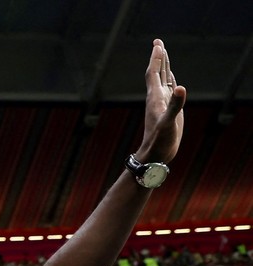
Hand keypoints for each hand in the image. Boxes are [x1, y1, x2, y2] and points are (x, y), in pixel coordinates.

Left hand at [137, 38, 186, 164]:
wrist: (156, 154)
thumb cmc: (160, 140)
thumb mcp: (169, 122)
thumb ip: (175, 105)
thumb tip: (181, 87)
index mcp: (156, 98)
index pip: (154, 73)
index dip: (156, 59)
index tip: (158, 44)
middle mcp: (158, 98)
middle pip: (157, 73)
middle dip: (159, 57)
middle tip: (158, 42)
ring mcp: (163, 103)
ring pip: (163, 80)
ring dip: (164, 67)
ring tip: (164, 54)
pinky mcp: (169, 110)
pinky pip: (169, 91)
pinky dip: (171, 81)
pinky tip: (173, 79)